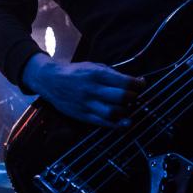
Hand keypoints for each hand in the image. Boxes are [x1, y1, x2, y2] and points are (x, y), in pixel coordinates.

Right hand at [22, 54, 145, 127]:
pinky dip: (117, 125)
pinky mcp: (83, 115)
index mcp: (96, 74)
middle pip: (121, 97)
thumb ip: (111, 75)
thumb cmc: (75, 72)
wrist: (50, 80)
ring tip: (128, 108)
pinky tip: (125, 124)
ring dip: (126, 112)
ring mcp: (87, 104)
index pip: (124, 81)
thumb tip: (132, 82)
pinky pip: (103, 123)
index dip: (138, 84)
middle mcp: (92, 89)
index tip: (141, 83)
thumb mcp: (93, 66)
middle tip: (134, 96)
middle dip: (133, 97)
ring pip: (113, 112)